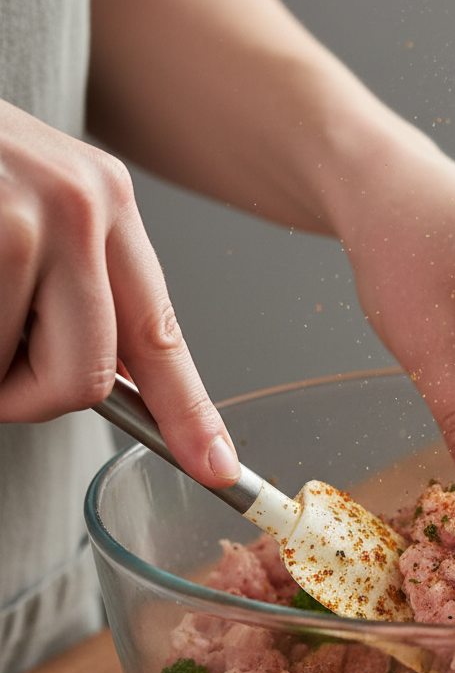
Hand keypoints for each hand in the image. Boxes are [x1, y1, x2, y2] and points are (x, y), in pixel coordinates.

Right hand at [0, 99, 239, 486]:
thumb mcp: (34, 206)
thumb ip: (77, 288)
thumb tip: (108, 376)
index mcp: (108, 204)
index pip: (160, 336)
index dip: (188, 414)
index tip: (216, 468)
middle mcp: (81, 207)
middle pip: (86, 378)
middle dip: (26, 394)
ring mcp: (24, 219)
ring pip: (18, 371)